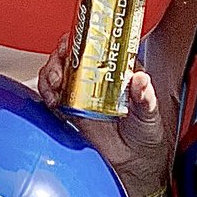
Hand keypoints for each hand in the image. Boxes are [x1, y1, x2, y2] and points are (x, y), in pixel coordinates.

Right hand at [38, 35, 170, 196]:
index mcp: (119, 69)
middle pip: (74, 52)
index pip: (101, 42)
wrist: (132, 161)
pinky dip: (47, 92)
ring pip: (59, 70)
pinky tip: (53, 99)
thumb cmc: (145, 133)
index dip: (87, 34)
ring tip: (55, 82)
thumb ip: (145, 97)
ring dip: (51, 71)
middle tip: (62, 63)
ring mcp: (82, 91)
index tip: (80, 37)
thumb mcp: (149, 112)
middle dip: (62, 53)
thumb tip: (140, 80)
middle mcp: (98, 76)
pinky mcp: (71, 108)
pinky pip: (52, 94)